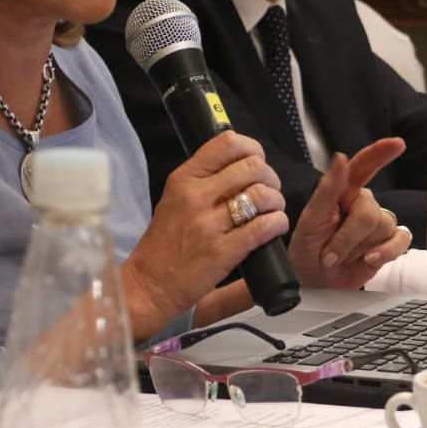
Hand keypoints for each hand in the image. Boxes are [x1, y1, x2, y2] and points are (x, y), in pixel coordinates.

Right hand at [121, 132, 287, 334]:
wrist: (148, 284)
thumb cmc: (164, 242)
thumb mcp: (175, 198)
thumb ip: (204, 179)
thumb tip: (241, 164)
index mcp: (184, 178)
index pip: (227, 143)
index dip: (252, 149)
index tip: (256, 162)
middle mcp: (196, 196)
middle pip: (252, 167)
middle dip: (270, 178)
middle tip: (268, 192)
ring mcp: (209, 224)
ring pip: (262, 195)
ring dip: (276, 201)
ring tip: (271, 211)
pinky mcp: (223, 251)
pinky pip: (264, 226)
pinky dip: (277, 223)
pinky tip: (274, 227)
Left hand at [289, 141, 412, 288]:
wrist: (314, 280)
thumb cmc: (308, 248)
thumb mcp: (311, 219)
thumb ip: (328, 189)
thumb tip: (341, 157)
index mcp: (345, 191)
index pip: (364, 166)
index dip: (381, 153)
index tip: (398, 143)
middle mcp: (364, 204)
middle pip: (370, 213)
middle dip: (347, 238)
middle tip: (328, 253)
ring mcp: (379, 224)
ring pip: (384, 227)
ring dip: (358, 249)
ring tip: (341, 257)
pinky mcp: (389, 244)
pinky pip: (401, 240)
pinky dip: (386, 252)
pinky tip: (369, 259)